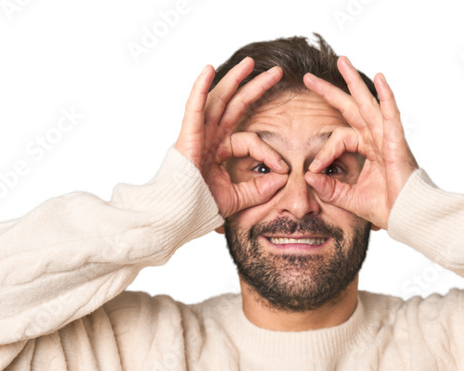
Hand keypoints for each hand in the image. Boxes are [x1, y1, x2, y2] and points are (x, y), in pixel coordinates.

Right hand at [175, 57, 289, 218]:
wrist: (178, 216)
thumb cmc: (200, 207)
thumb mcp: (237, 198)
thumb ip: (259, 189)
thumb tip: (282, 178)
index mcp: (220, 150)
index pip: (251, 141)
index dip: (269, 153)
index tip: (285, 169)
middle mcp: (210, 137)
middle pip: (235, 105)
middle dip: (256, 87)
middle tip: (277, 72)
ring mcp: (198, 134)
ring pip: (218, 99)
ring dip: (234, 79)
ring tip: (250, 62)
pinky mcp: (187, 135)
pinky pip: (194, 107)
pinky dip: (200, 87)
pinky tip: (208, 70)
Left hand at [301, 56, 418, 230]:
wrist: (408, 217)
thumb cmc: (386, 209)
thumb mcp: (349, 199)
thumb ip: (329, 188)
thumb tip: (308, 175)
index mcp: (368, 150)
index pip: (340, 138)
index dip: (324, 150)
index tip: (313, 168)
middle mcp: (377, 139)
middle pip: (351, 108)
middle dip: (331, 91)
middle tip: (309, 77)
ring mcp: (388, 138)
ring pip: (368, 104)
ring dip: (354, 82)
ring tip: (342, 61)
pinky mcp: (397, 143)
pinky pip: (391, 115)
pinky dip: (387, 96)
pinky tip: (380, 78)